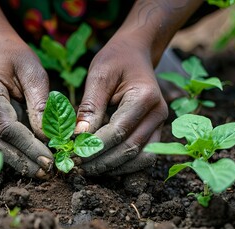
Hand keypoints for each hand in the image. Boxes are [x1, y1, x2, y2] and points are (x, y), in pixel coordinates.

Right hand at [0, 32, 53, 178]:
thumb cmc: (16, 58)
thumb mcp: (34, 72)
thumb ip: (40, 104)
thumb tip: (48, 137)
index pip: (7, 127)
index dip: (29, 146)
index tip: (51, 158)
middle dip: (22, 160)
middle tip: (46, 171)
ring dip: (11, 164)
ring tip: (37, 171)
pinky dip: (0, 159)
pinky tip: (20, 165)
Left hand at [73, 0, 202, 175]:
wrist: (135, 53)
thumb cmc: (116, 60)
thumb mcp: (99, 75)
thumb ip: (90, 105)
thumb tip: (78, 137)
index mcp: (145, 96)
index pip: (119, 130)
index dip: (95, 146)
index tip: (74, 154)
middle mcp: (158, 113)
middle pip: (131, 148)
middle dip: (103, 161)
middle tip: (78, 166)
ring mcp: (160, 124)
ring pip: (141, 158)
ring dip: (115, 168)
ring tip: (89, 169)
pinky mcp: (155, 131)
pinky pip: (144, 156)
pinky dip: (125, 165)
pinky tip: (104, 165)